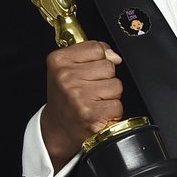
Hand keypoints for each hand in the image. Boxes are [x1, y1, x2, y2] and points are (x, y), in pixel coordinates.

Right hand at [42, 40, 122, 169]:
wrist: (58, 127)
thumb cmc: (66, 96)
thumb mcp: (69, 67)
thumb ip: (92, 53)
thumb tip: (114, 56)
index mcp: (59, 61)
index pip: (97, 48)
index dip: (97, 60)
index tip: (87, 72)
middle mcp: (66, 78)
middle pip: (108, 66)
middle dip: (105, 78)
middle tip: (90, 89)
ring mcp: (78, 96)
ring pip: (116, 85)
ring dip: (110, 95)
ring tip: (94, 101)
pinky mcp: (90, 114)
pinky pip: (117, 104)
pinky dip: (112, 111)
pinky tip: (98, 112)